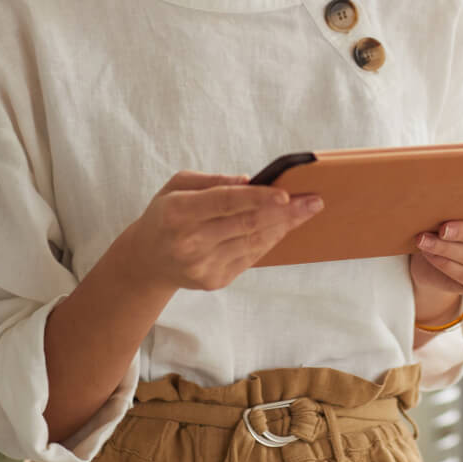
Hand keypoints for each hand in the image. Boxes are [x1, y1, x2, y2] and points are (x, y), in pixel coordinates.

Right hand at [127, 170, 323, 292]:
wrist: (148, 259)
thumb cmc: (166, 214)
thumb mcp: (177, 186)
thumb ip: (212, 180)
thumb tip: (249, 181)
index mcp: (178, 212)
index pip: (225, 203)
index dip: (257, 199)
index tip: (286, 194)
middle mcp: (190, 242)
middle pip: (246, 224)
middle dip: (285, 212)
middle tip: (314, 201)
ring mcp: (202, 265)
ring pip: (253, 242)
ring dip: (283, 226)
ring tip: (306, 211)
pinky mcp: (214, 281)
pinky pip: (251, 257)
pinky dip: (269, 240)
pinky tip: (283, 227)